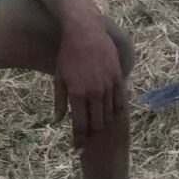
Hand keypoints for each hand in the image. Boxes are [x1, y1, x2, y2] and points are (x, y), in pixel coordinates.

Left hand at [53, 18, 125, 149]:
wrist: (84, 30)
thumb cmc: (68, 53)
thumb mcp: (59, 76)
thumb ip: (60, 100)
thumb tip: (58, 121)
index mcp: (77, 93)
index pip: (80, 125)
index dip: (80, 139)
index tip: (78, 148)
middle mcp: (94, 92)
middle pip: (97, 123)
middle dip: (93, 134)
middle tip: (90, 140)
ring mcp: (108, 85)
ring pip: (109, 114)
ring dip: (104, 124)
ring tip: (100, 129)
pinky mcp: (118, 77)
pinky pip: (120, 101)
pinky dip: (116, 111)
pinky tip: (113, 115)